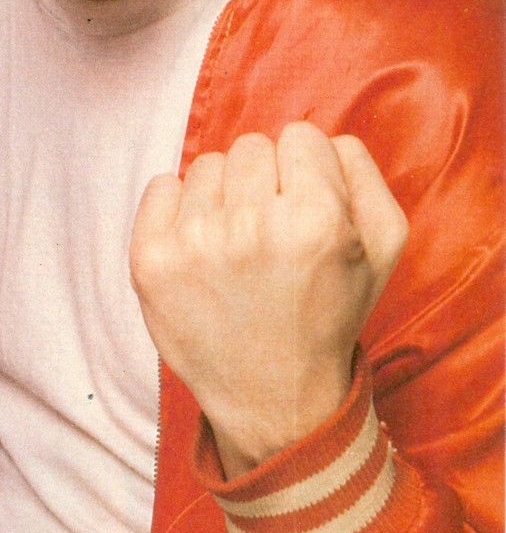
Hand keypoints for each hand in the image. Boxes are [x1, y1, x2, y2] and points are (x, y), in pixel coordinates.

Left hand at [130, 122, 406, 476]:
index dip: (307, 171)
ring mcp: (194, 243)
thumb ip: (362, 176)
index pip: (301, 136)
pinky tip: (200, 248)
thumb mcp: (382, 250)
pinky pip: (160, 186)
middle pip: (251, 146)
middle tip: (270, 233)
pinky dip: (176, 207)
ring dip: (223, 196)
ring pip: (206, 165)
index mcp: (317, 221)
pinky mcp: (150, 260)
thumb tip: (320, 137)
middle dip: (264, 181)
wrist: (273, 396)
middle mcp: (252, 227)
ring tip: (237, 247)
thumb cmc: (327, 314)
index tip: (303, 209)